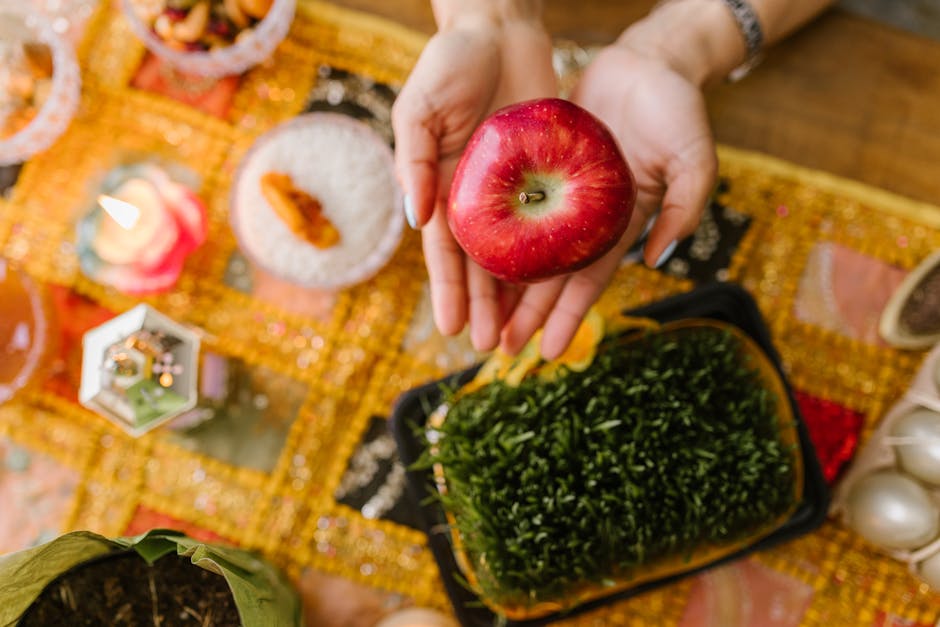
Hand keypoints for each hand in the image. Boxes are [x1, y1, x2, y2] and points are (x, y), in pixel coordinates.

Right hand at [391, 15, 556, 352]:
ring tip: (525, 332)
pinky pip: (551, 218)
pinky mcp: (545, 170)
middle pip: (482, 263)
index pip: (443, 252)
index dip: (447, 291)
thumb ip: (414, 161)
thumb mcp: (418, 108)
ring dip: (518, 293)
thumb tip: (417, 218)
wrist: (499, 26)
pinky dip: (553, 251)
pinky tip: (561, 282)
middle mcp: (476, 196)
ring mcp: (512, 187)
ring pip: (517, 252)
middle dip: (485, 306)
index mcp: (441, 186)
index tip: (452, 330)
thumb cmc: (449, 62)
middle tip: (494, 347)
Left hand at [496, 40, 717, 358]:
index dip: (569, 316)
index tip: (548, 352)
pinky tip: (469, 251)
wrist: (648, 61)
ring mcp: (558, 192)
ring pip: (523, 246)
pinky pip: (509, 202)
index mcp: (618, 225)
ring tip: (478, 315)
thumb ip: (682, 209)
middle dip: (525, 313)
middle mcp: (583, 217)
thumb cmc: (678, 111)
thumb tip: (657, 259)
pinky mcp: (536, 162)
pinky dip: (492, 228)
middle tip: (499, 346)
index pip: (589, 281)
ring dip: (502, 282)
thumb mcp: (694, 160)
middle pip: (548, 275)